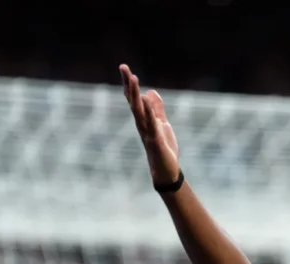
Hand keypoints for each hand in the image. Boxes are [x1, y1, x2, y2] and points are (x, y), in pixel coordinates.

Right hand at [120, 64, 179, 185]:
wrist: (166, 170)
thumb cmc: (163, 148)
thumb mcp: (162, 124)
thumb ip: (157, 109)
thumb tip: (151, 92)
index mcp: (144, 119)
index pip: (134, 98)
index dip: (129, 84)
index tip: (124, 68)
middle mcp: (142, 123)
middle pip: (133, 101)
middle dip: (128, 84)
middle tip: (123, 67)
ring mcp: (147, 131)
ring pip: (139, 110)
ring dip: (135, 94)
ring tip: (133, 78)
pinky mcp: (155, 140)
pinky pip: (151, 123)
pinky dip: (149, 111)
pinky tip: (146, 99)